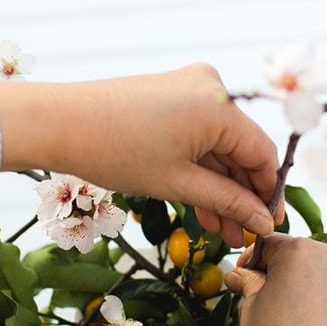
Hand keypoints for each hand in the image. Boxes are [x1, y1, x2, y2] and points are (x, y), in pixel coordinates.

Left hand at [0, 64, 281, 245]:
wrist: (57, 122)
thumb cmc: (114, 150)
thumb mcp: (177, 183)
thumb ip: (226, 201)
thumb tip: (263, 222)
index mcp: (219, 105)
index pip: (262, 153)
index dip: (267, 193)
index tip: (269, 226)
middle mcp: (212, 89)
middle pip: (242, 150)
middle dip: (241, 195)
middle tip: (243, 236)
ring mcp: (191, 89)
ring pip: (219, 146)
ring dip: (221, 187)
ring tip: (221, 230)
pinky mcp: (173, 95)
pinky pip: (199, 135)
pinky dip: (201, 168)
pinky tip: (203, 205)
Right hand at [225, 234, 326, 325]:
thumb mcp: (250, 311)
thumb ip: (249, 283)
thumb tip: (241, 275)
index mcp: (300, 251)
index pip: (269, 245)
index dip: (253, 262)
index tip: (244, 278)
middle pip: (301, 256)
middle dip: (282, 273)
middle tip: (265, 301)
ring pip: (324, 276)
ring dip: (308, 288)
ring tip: (291, 322)